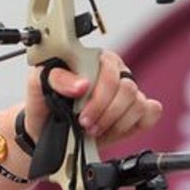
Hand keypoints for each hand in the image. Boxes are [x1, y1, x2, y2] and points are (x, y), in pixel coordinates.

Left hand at [22, 50, 161, 147]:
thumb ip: (57, 77)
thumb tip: (82, 84)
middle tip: (85, 124)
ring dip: (116, 122)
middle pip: (127, 89)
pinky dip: (134, 124)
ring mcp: (127, 92)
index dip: (97, 96)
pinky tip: (114, 129)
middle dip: (105, 112)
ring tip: (95, 129)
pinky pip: (151, 113)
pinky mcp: (136, 112)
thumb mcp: (38, 84)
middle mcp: (115, 73)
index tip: (80, 113)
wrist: (44, 130)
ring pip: (139, 104)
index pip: (110, 70)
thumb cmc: (44, 103)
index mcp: (96, 59)